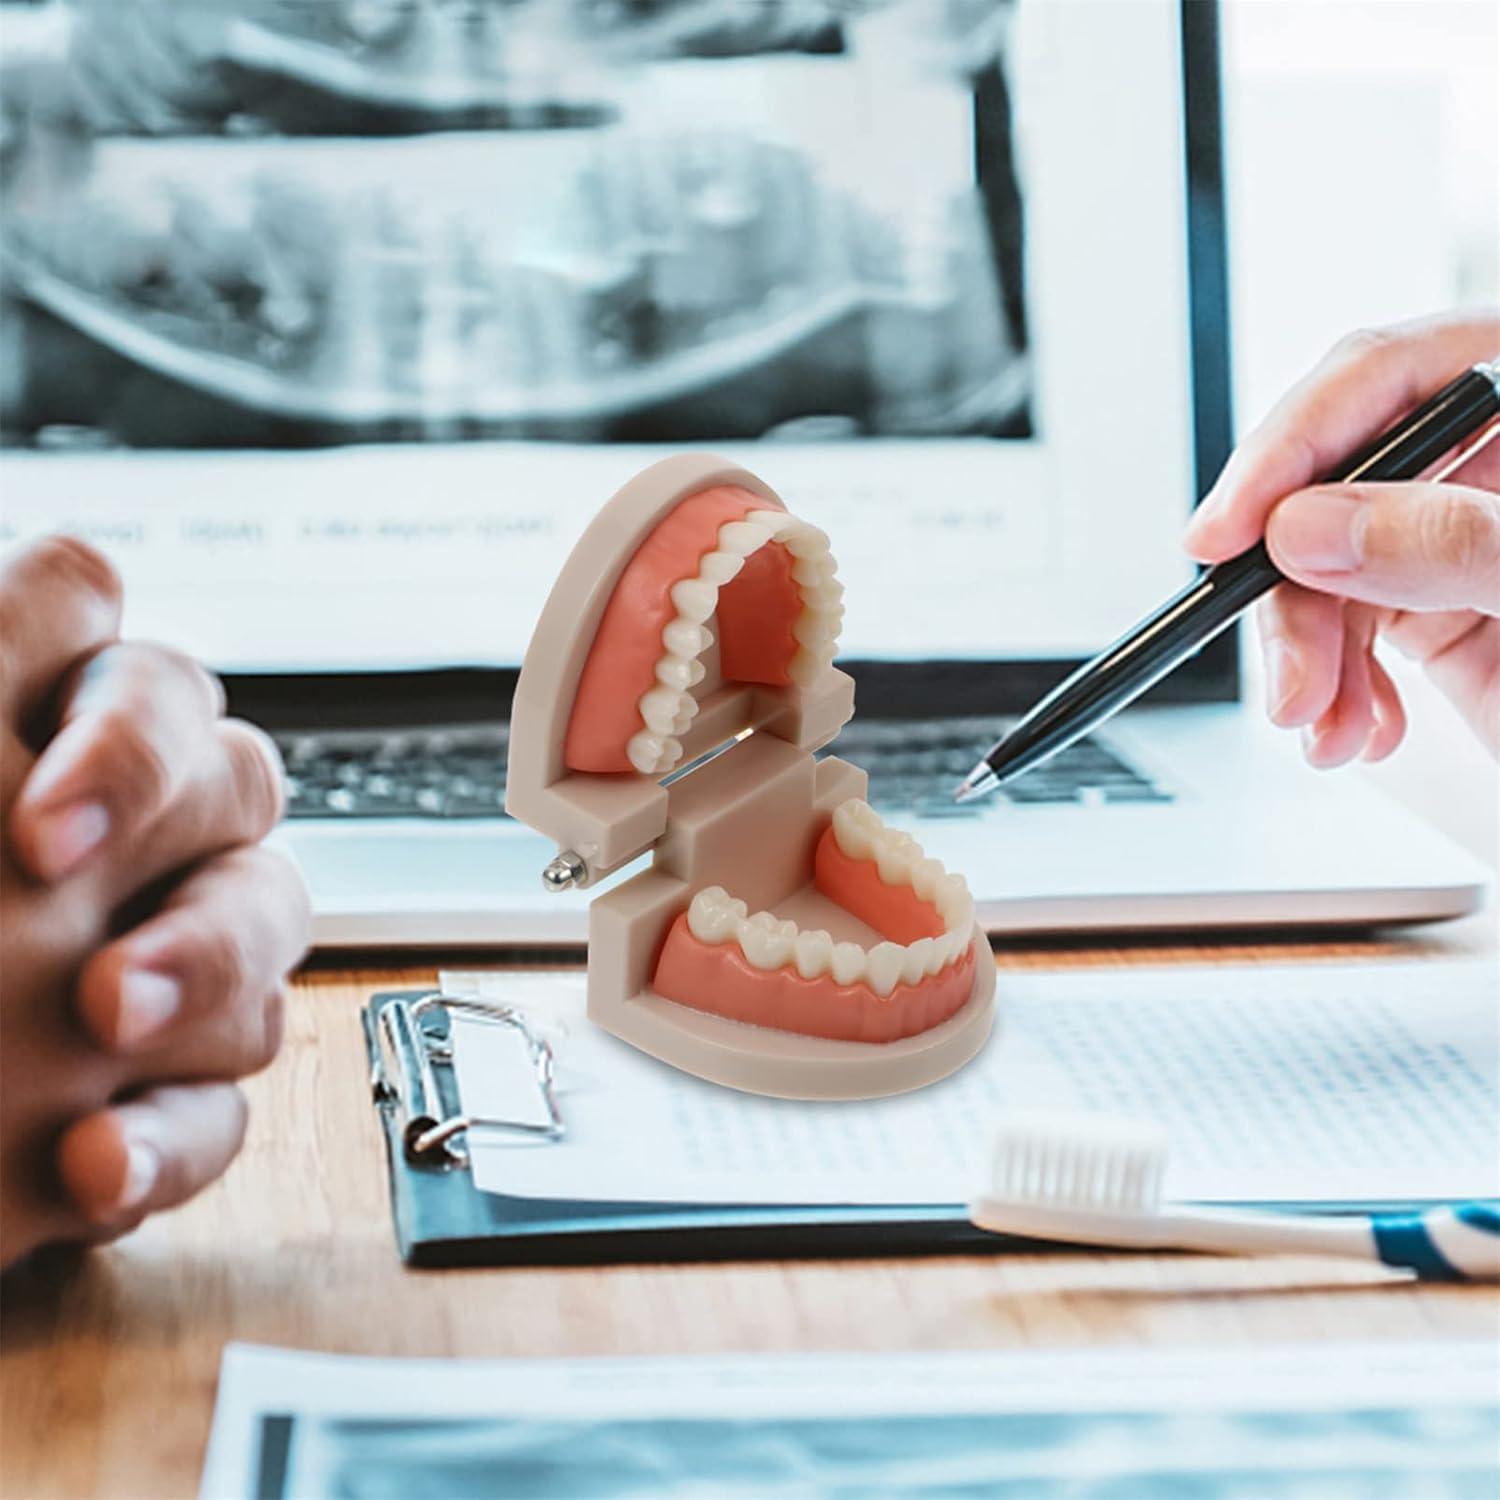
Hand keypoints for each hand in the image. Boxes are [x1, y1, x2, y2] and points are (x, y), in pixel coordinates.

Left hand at [1, 537, 308, 1270]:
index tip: (39, 822)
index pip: (107, 647)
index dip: (116, 716)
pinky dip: (176, 1136)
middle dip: (173, 829)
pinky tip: (95, 1166)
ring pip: (265, 924)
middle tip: (76, 896)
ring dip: (203, 976)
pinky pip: (226, 1103)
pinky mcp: (142, 1105)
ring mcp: (133, 966)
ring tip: (104, 1032)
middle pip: (231, 770)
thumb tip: (71, 578)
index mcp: (0, 741)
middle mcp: (83, 838)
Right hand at [1184, 313, 1499, 764]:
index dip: (1290, 448)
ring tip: (1328, 728)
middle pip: (1336, 487)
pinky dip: (1337, 690)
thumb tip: (1313, 525)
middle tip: (1292, 680)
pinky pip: (1350, 632)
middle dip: (1298, 595)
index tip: (1227, 532)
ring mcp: (1462, 530)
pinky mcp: (1442, 604)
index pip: (1389, 376)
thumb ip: (1456, 542)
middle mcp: (1493, 456)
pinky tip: (1355, 729)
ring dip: (1310, 660)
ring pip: (1328, 569)